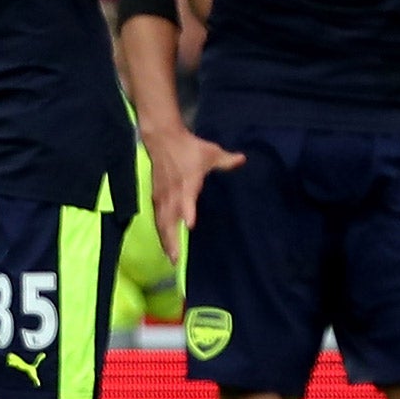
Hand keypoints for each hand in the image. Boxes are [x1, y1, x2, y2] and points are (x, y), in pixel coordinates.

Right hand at [147, 126, 245, 263]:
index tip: (190, 225)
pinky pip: (157, 217)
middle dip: (171, 239)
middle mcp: (173, 193)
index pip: (185, 200)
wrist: (163, 139)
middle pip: (169, 219)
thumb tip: (243, 159)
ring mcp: (162, 196)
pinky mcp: (155, 197)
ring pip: (161, 222)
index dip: (187, 212)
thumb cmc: (189, 148)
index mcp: (187, 183)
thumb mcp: (210, 153)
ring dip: (164, 240)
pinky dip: (160, 231)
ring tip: (170, 257)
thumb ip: (226, 161)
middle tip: (176, 259)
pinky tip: (164, 243)